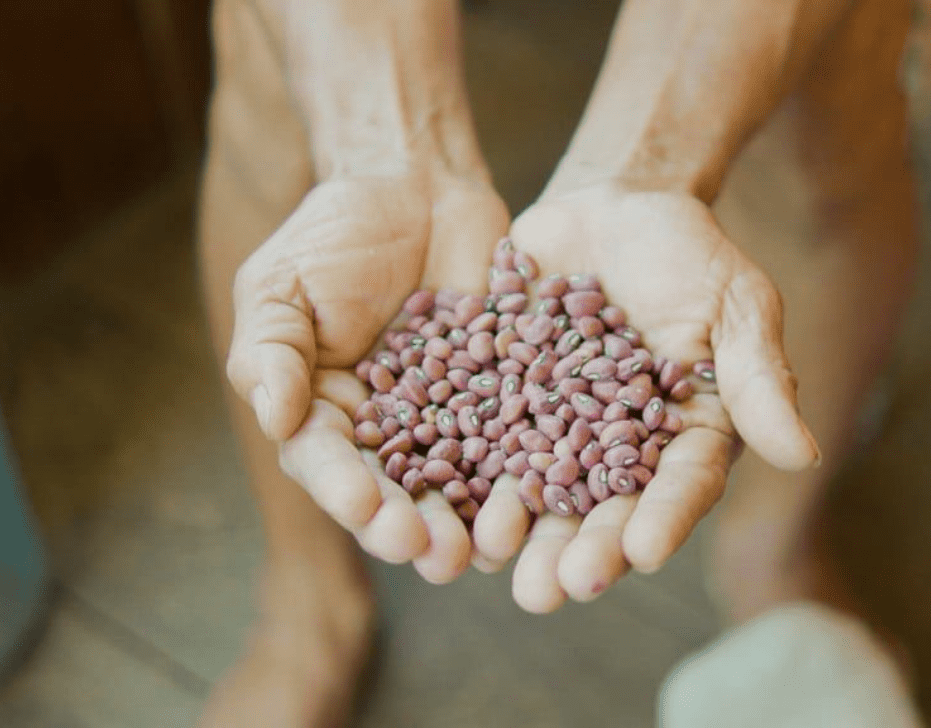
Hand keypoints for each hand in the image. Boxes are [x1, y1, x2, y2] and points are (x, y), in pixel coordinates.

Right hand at [226, 171, 508, 578]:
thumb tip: (274, 417)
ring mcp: (452, 420)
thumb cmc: (335, 233)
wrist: (419, 188)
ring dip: (475, 522)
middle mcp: (388, 432)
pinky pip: (521, 441)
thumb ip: (273, 348)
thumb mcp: (283, 283)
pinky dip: (531, 471)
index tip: (365, 506)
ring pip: (462, 485)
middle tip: (436, 555)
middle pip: (398, 493)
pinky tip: (545, 498)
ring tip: (490, 550)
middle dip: (414, 526)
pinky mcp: (508, 399)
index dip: (345, 489)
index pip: (328, 463)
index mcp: (323, 415)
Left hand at [470, 182, 819, 611]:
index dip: (663, 519)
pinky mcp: (500, 403)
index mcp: (685, 436)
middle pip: (602, 510)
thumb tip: (802, 454)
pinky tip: (440, 502)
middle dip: (579, 551)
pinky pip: (478, 443)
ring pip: (537, 493)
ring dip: (516, 532)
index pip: (681, 486)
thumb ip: (758, 377)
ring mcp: (556, 431)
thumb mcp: (734, 304)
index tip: (643, 551)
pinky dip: (460, 472)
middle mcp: (620, 450)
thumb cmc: (687, 252)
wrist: (609, 206)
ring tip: (491, 557)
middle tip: (554, 589)